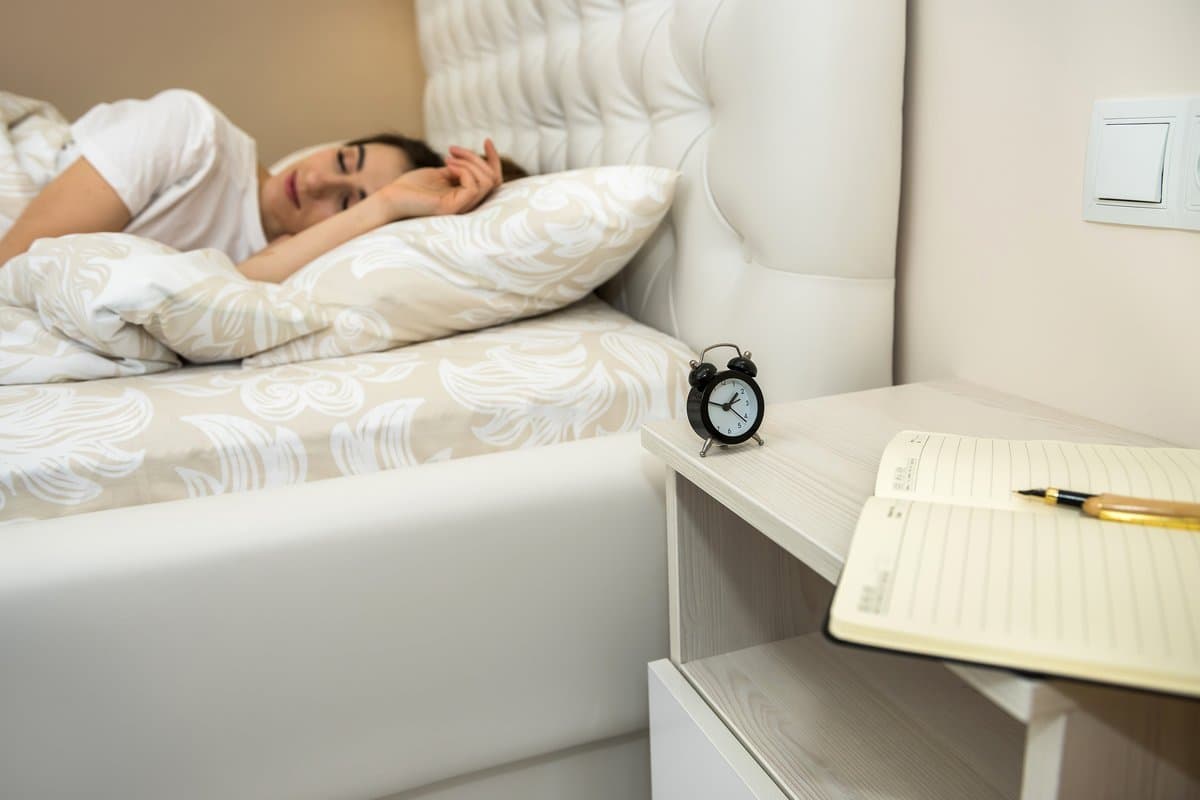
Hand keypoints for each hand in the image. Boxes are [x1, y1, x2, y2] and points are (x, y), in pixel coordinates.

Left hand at [377, 139, 502, 219]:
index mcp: (465, 197)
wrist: (390, 199)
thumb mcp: (440, 173)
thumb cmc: (410, 187)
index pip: (492, 181)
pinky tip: (447, 165)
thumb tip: (472, 159)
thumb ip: (458, 170)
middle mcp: (467, 205)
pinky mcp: (453, 209)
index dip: (493, 160)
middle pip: (493, 180)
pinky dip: (463, 170)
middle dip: (477, 158)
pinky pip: (473, 187)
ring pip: (486, 182)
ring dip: (469, 162)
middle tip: (452, 149)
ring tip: (448, 157)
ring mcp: (461, 208)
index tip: (486, 140)